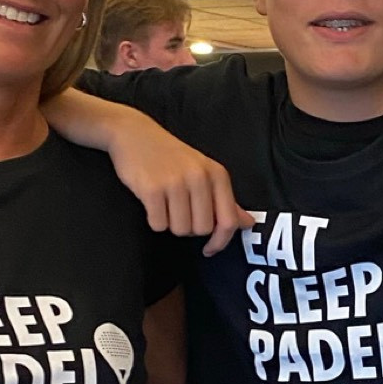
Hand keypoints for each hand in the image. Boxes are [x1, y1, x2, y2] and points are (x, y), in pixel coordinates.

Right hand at [101, 108, 254, 254]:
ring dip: (170, 224)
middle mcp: (199, 177)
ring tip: (164, 203)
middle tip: (178, 209)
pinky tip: (151, 202)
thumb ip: (226, 200)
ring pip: (180, 230)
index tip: (209, 249)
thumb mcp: (203, 172)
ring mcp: (175, 183)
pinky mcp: (152, 189)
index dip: (220, 242)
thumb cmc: (171, 156)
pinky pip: (158, 225)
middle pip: (202, 229)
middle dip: (188, 227)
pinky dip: (154, 220)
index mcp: (217, 174)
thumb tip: (248, 223)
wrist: (134, 134)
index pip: (228, 221)